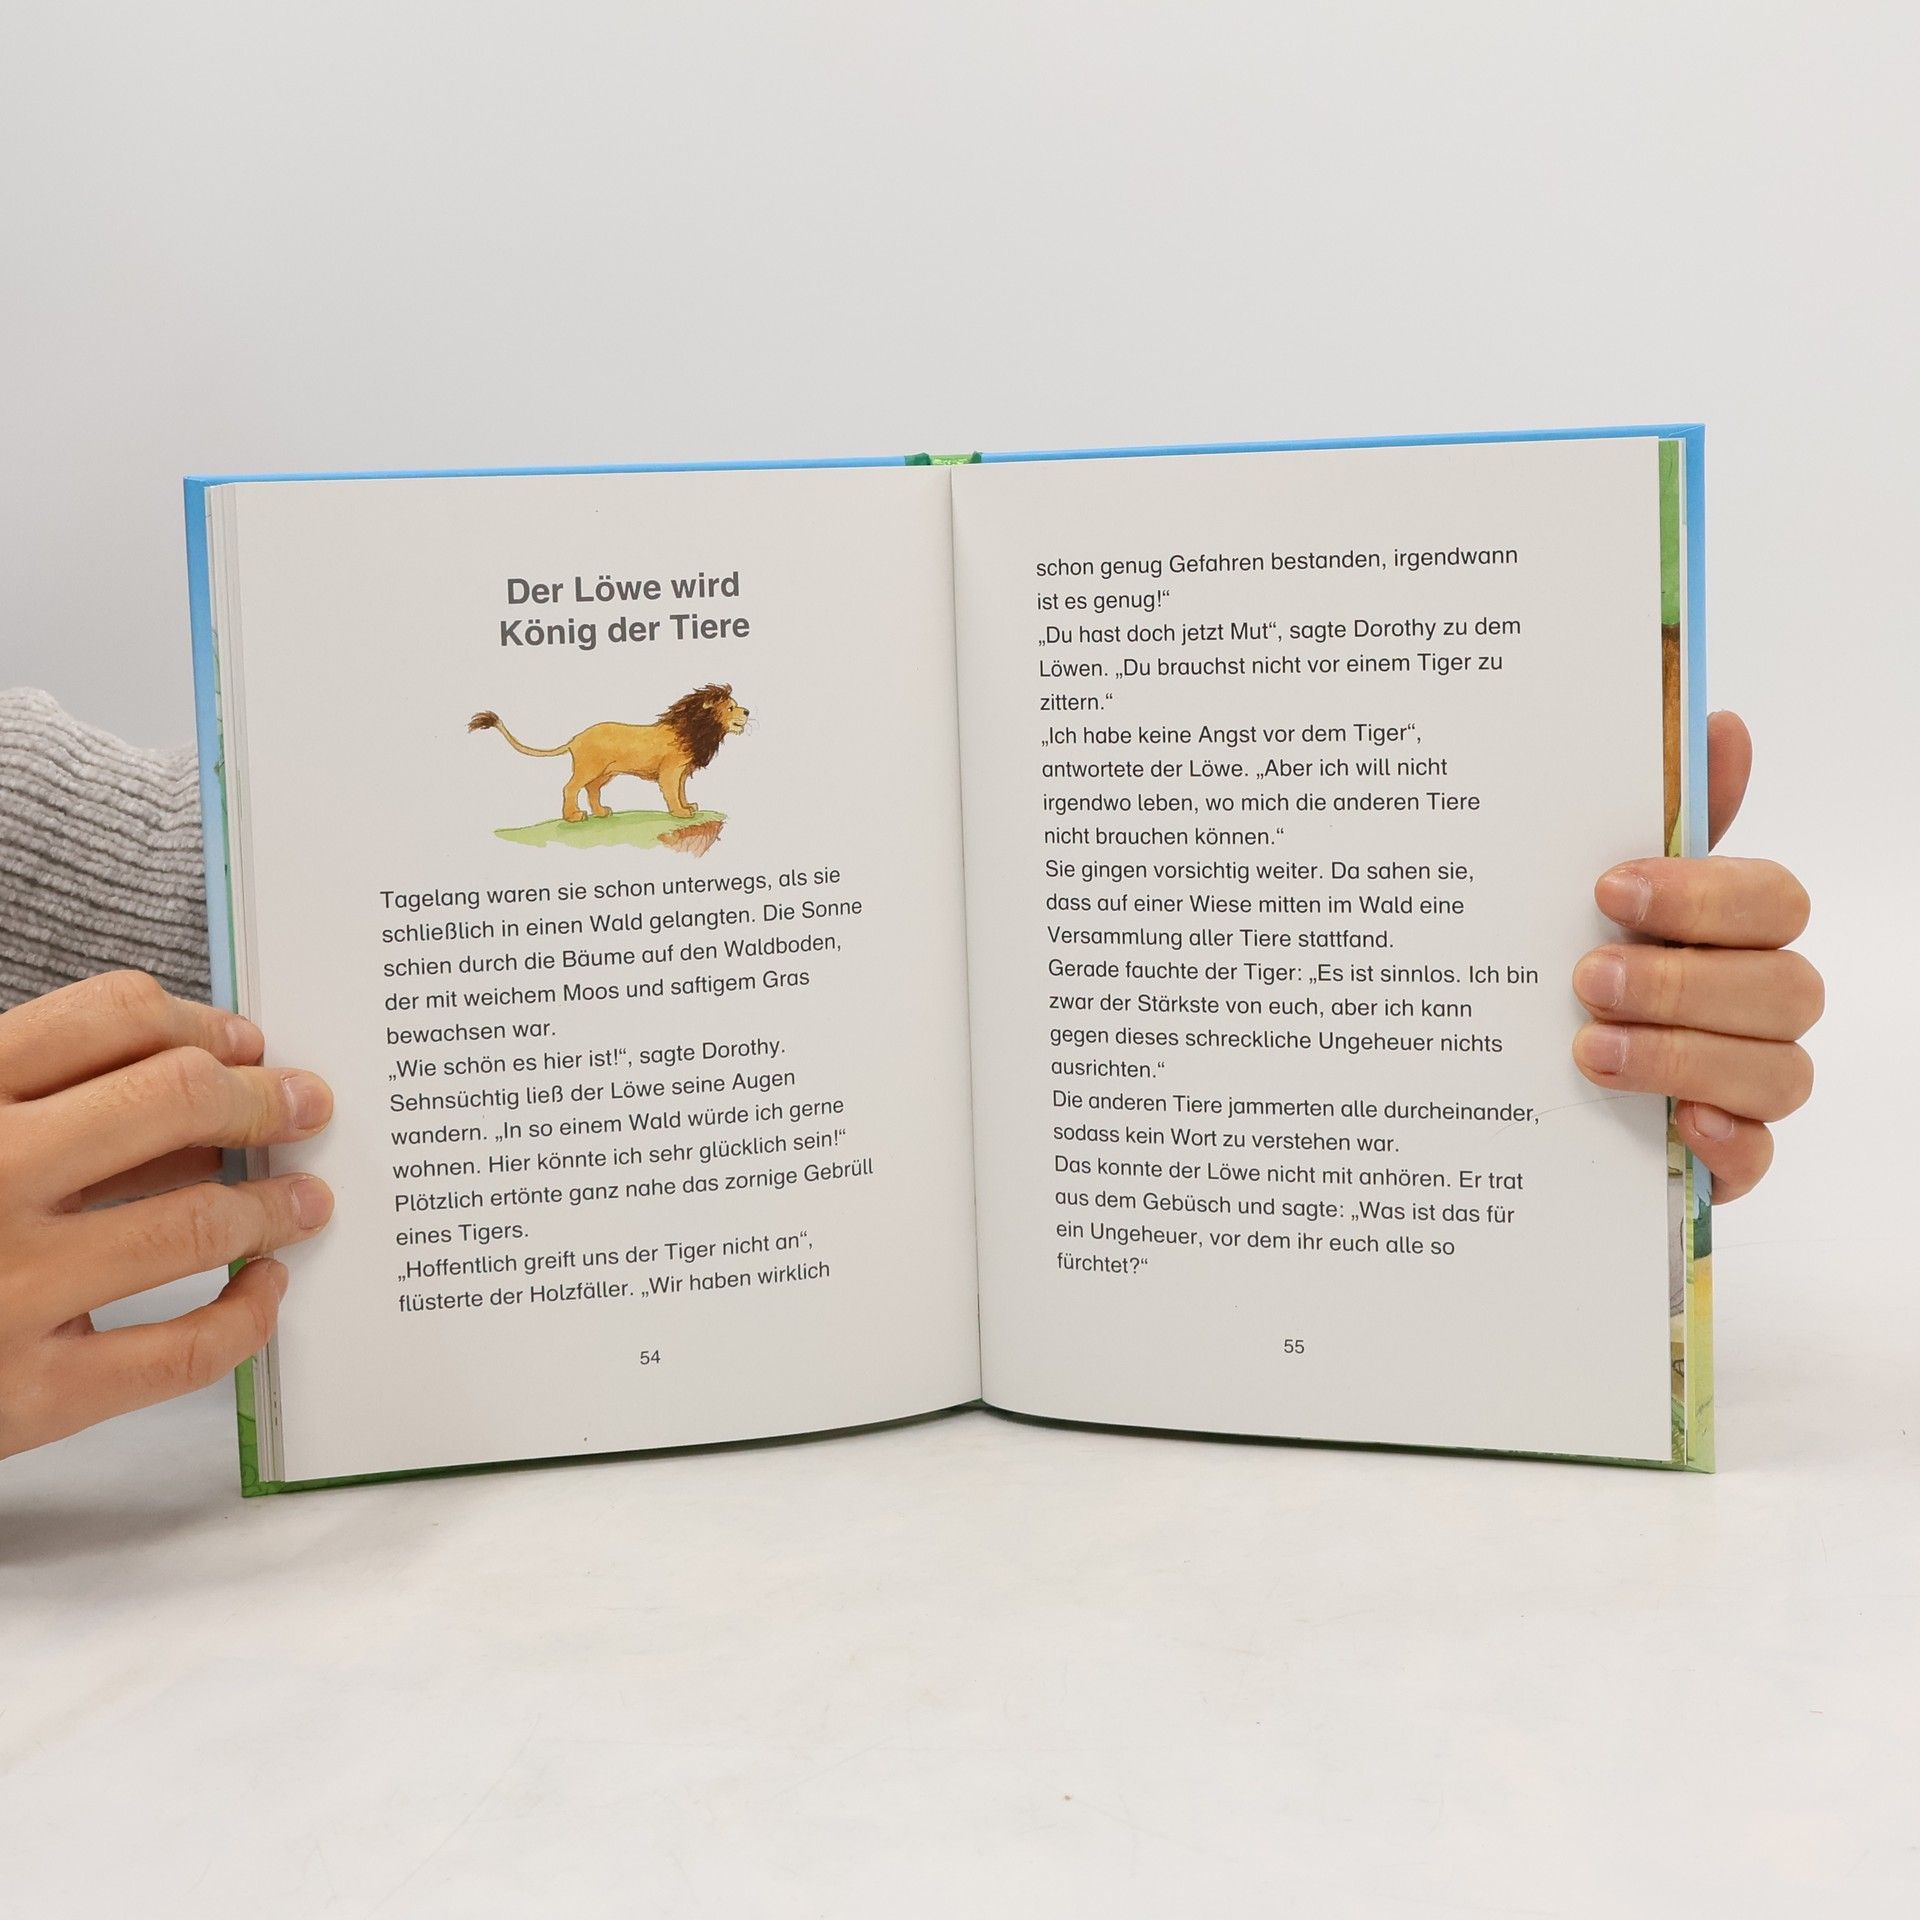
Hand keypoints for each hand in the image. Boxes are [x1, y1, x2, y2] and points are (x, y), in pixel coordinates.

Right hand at [0, 971, 333, 1456]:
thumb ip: (45, 1106)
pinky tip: (263, 1289)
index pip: (111, 1017)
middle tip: (306, 1107)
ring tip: (306, 1199)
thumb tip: (205, 1087)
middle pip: (174, 1097)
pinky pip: (183, 1352)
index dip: (203, 1024)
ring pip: (196, 1221)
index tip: (247, 1046)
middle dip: (261, 1099)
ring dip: (274, 1205)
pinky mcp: (28, 1395)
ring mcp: (8, 1289)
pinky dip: (248, 1316)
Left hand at [1572, 711, 1819, 1200]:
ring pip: (1778, 1072)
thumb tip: (1722, 722)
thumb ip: (1661, 818)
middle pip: (1786, 988)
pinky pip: (1759, 1159)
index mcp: (1732, 931)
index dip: (1702, 894)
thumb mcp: (1597, 893)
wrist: (1511, 1076)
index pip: (1772, 901)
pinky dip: (1727, 1143)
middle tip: (1587, 979)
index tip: (1610, 888)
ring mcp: (1746, 1084)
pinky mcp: (1724, 1159)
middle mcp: (1755, 1003)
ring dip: (1684, 1055)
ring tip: (1589, 1049)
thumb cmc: (1577, 961)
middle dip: (1683, 982)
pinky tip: (1677, 1125)